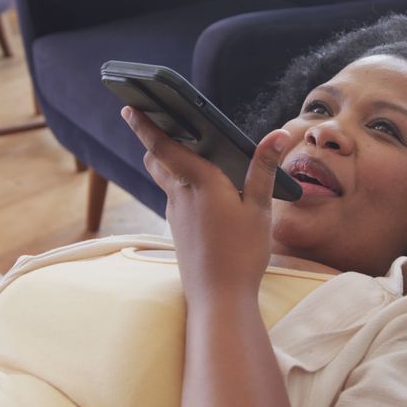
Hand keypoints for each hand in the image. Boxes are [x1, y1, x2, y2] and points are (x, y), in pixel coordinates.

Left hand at [122, 106, 290, 302]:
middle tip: (157, 119)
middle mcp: (179, 195)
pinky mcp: (179, 229)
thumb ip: (264, 168)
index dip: (145, 124)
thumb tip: (277, 134)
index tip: (129, 106)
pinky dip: (181, 183)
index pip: (163, 145)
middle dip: (155, 139)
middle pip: (158, 159)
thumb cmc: (242, 253)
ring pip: (165, 178)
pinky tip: (202, 189)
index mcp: (199, 182)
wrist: (219, 299)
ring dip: (167, 161)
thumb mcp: (260, 208)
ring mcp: (176, 214)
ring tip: (183, 148)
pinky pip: (175, 197)